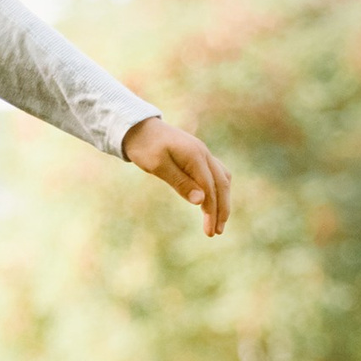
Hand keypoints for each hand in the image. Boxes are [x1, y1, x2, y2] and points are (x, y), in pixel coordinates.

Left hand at [122, 116, 231, 236]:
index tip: (210, 231)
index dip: (212, 210)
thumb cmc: (144, 147)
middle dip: (221, 209)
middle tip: (217, 232)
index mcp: (195, 156)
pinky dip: (219, 189)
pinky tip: (216, 200)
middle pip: (221, 185)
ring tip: (218, 221)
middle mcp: (204, 153)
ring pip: (222, 179)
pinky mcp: (197, 155)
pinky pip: (216, 173)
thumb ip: (180, 183)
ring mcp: (202, 153)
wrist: (137, 127)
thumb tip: (201, 201)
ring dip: (223, 200)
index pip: (210, 188)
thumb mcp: (158, 167)